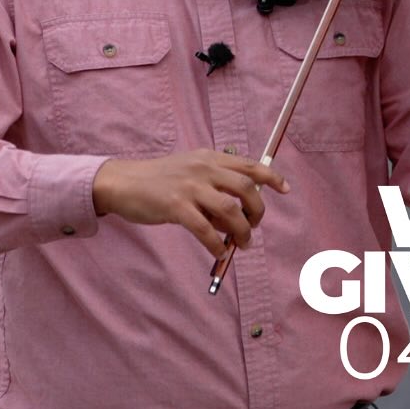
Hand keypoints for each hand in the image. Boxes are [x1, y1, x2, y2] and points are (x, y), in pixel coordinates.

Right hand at [92, 149, 289, 258]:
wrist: (124, 182)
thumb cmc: (159, 180)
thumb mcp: (190, 173)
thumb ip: (214, 189)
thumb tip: (237, 220)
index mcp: (209, 158)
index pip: (250, 164)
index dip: (271, 177)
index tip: (285, 189)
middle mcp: (204, 168)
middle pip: (246, 187)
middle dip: (257, 210)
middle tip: (254, 226)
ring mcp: (190, 186)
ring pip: (230, 210)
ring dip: (242, 231)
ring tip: (242, 243)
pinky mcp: (176, 206)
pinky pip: (205, 229)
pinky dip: (217, 243)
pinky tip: (219, 251)